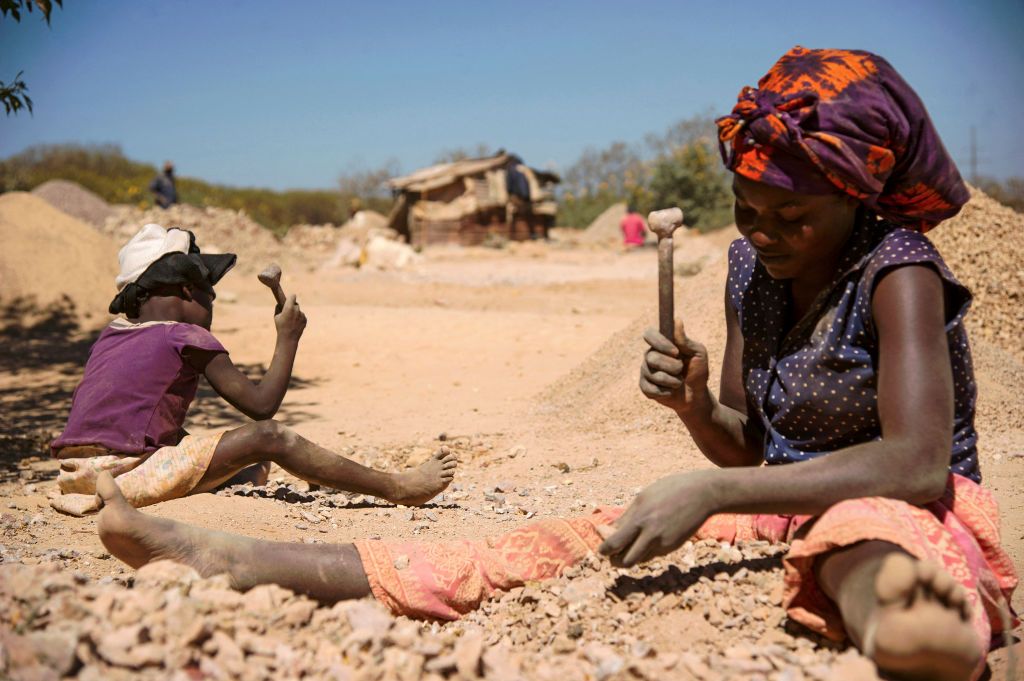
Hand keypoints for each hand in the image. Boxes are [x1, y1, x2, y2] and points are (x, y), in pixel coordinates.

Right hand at [274, 294, 306, 342]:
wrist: (288, 338)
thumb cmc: (280, 327)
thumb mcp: (276, 316)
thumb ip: (278, 308)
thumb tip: (280, 304)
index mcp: (289, 307)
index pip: (292, 296)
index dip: (291, 297)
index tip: (289, 299)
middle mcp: (296, 310)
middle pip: (296, 304)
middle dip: (292, 306)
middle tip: (288, 311)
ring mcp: (302, 315)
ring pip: (299, 311)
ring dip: (296, 313)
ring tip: (291, 321)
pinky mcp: (305, 320)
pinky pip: (302, 316)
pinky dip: (299, 319)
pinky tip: (295, 324)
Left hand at [599, 472, 714, 567]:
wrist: (703, 494)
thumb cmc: (670, 490)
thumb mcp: (644, 497)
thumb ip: (628, 516)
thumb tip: (611, 530)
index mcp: (640, 518)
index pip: (614, 543)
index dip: (604, 549)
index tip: (601, 549)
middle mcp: (651, 534)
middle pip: (625, 561)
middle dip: (614, 561)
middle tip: (611, 555)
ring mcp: (663, 543)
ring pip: (639, 560)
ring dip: (630, 557)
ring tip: (628, 547)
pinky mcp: (672, 547)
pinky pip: (652, 554)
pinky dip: (645, 551)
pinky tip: (648, 539)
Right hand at [639, 319, 709, 414]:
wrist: (696, 395)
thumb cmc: (698, 370)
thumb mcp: (698, 353)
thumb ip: (685, 340)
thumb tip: (677, 320)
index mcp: (661, 343)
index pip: (649, 334)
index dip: (659, 342)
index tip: (675, 352)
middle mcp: (650, 355)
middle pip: (652, 357)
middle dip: (672, 366)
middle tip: (682, 369)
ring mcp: (646, 371)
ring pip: (653, 375)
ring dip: (672, 381)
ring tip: (679, 382)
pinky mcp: (645, 387)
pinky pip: (651, 389)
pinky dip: (666, 392)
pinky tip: (671, 391)